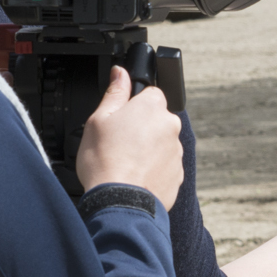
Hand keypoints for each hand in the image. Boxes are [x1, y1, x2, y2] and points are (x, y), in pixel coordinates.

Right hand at [74, 67, 182, 207]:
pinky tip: (134, 176)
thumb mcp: (98, 120)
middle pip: (157, 118)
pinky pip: (164, 165)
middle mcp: (170, 126)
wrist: (120, 203)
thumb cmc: (105, 162)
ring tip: (125, 163)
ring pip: (161, 143)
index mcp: (152, 107)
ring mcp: (177, 151)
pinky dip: (153, 169)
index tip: (120, 118)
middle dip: (141, 127)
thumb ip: (115, 92)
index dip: (133, 105)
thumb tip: (120, 73)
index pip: (150, 93)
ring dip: (148, 149)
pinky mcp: (178, 174)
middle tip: (118, 142)